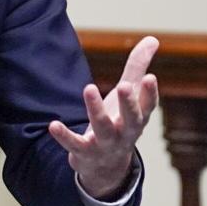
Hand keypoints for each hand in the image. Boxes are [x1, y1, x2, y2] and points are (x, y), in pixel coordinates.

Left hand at [49, 36, 159, 199]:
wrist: (106, 167)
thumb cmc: (119, 122)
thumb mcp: (129, 96)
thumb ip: (137, 68)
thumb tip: (153, 39)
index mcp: (138, 119)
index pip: (148, 107)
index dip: (150, 94)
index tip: (150, 77)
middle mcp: (125, 133)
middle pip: (131, 120)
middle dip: (128, 104)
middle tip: (123, 86)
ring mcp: (106, 145)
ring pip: (103, 129)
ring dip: (96, 110)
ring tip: (89, 87)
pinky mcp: (85, 153)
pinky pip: (74, 145)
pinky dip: (64, 136)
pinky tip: (53, 125)